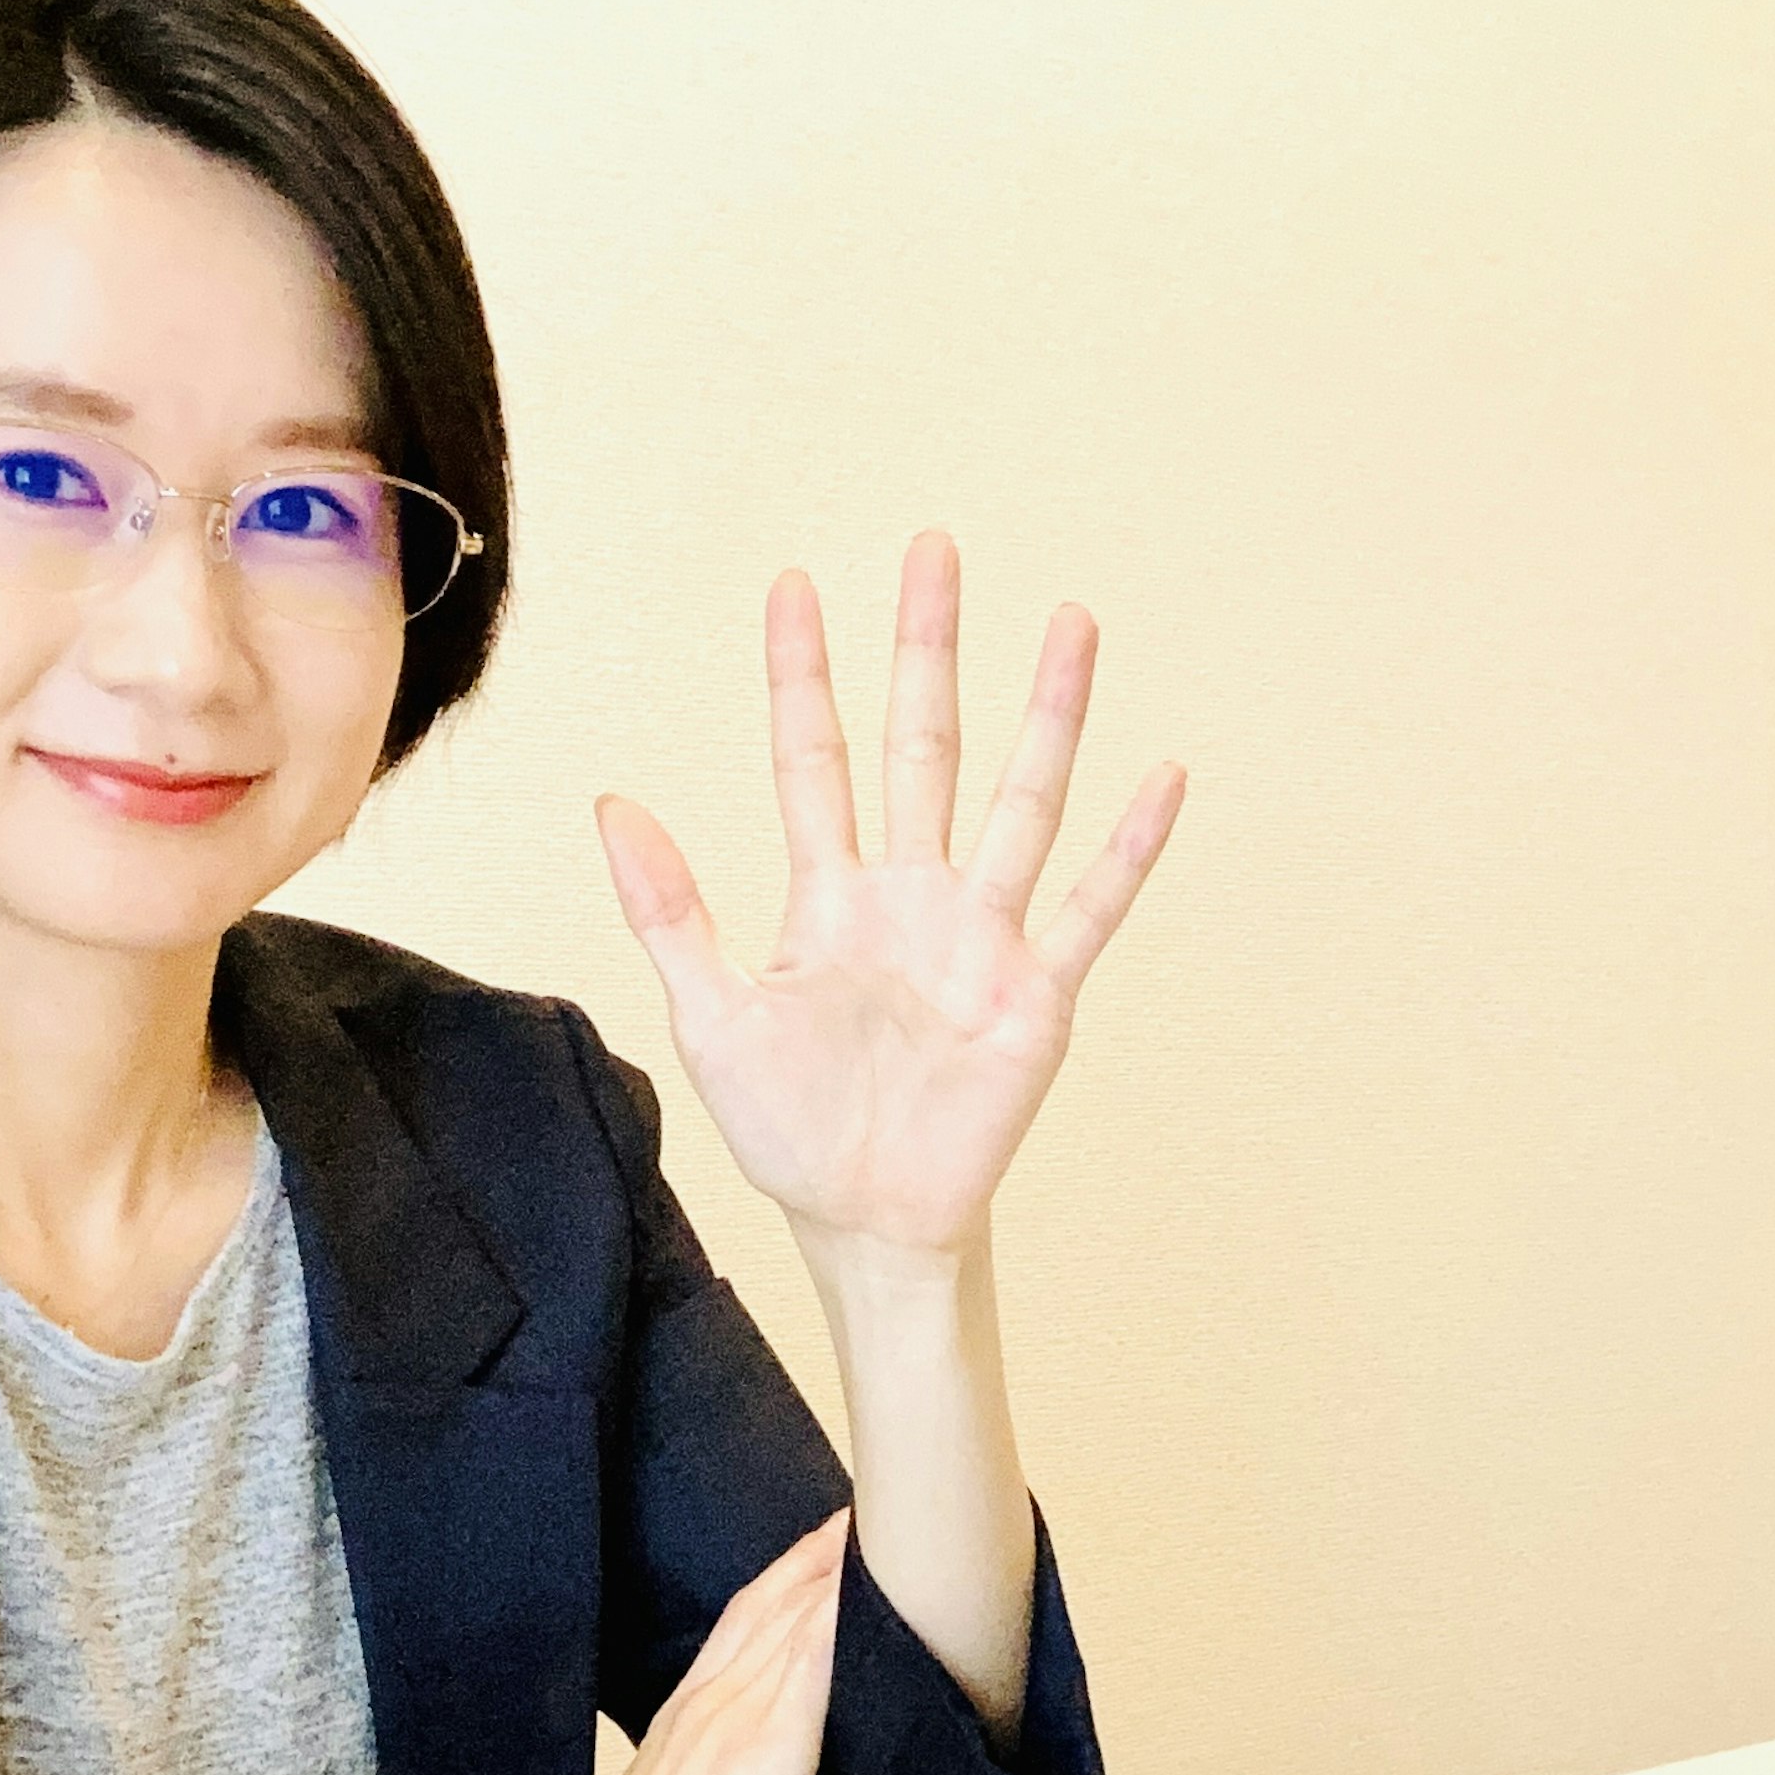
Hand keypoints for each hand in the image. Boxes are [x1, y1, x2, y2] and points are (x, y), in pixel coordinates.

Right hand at [543, 1512, 847, 1774]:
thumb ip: (695, 1760)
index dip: (783, 1575)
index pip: (742, 1619)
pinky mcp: (774, 1743)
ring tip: (877, 1528)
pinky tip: (868, 1590)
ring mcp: (744, 1714)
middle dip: (816, 1553)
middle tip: (859, 1511)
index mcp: (688, 1708)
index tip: (817, 1542)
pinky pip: (813, 1663)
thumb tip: (724, 1755)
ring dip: (834, 1570)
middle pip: (772, 1601)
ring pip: (795, 1618)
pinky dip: (836, 1620)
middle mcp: (715, 1696)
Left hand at [593, 533, 1186, 1264]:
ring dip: (1048, 715)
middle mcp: (912, 896)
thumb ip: (670, 912)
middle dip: (928, 649)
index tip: (794, 585)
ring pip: (1019, 802)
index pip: (814, 758)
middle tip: (934, 551)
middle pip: (924, 745)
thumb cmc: (791, 1132)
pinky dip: (1128, 848)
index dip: (801, 674)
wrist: (865, 1223)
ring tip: (1073, 624)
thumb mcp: (713, 1020)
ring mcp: (980, 939)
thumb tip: (612, 804)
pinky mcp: (1036, 995)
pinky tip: (1162, 778)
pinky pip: (1089, 909)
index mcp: (831, 896)